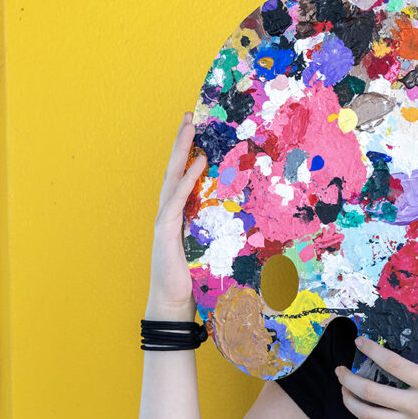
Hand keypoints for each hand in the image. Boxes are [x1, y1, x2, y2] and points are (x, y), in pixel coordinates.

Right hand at [146, 112, 206, 320]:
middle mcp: (169, 211)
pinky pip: (177, 199)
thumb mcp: (214, 248)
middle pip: (175, 169)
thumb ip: (223, 230)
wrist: (175, 302)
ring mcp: (165, 219)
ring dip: (181, 151)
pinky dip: (186, 179)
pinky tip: (197, 162)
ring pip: (173, 177)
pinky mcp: (165, 230)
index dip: (188, 153)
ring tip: (191, 128)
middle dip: (182, 141)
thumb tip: (252, 221)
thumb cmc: (196, 278)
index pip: (183, 177)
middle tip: (189, 116)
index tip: (198, 130)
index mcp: (180, 214)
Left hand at [335, 322, 417, 418]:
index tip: (359, 342)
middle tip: (339, 371)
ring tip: (343, 392)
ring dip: (349, 402)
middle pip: (370, 391)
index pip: (393, 364)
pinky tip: (361, 416)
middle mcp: (417, 408)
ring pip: (367, 416)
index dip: (371, 351)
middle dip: (348, 379)